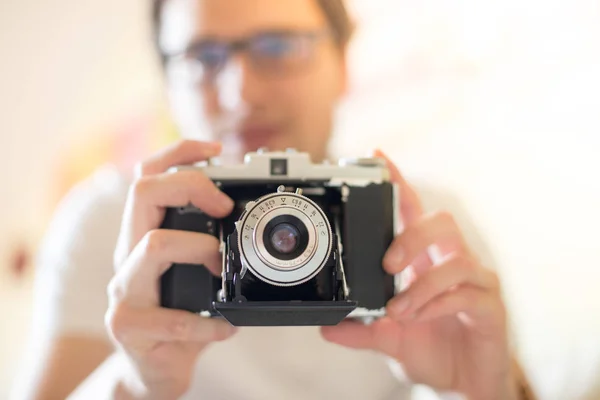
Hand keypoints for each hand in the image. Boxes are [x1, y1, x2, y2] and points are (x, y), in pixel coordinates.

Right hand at [105, 140, 237, 398]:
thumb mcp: (193, 271)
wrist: (154, 369)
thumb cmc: (179, 314)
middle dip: (190, 186)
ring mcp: (124, 289)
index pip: (147, 175)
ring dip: (200, 248)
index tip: (217, 151)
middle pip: (142, 192)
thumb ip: (209, 241)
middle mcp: (128, 255)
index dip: (179, 153)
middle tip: (224, 207)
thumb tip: (251, 215)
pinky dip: (208, 321)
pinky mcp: (129, 326)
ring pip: (153, 245)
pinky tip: (225, 327)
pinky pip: (174, 316)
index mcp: (145, 234)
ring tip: (223, 265)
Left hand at [321, 150, 516, 399]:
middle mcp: (453, 263)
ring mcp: (475, 283)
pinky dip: (438, 305)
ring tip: (399, 311)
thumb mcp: (389, 339)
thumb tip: (327, 326)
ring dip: (422, 286)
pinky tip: (421, 318)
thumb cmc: (431, 350)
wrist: (462, 385)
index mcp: (427, 262)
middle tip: (388, 265)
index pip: (415, 213)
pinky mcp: (490, 307)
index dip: (401, 183)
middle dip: (413, 237)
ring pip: (456, 260)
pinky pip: (467, 294)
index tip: (379, 157)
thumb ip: (362, 331)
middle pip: (442, 223)